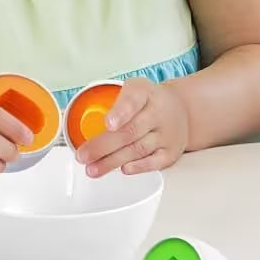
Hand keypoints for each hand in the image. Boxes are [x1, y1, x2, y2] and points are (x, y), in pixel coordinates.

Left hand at [72, 77, 188, 176]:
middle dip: (104, 145)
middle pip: (131, 130)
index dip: (122, 111)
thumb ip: (111, 104)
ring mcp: (166, 133)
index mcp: (145, 93)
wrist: (182, 110)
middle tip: (82, 155)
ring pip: (139, 148)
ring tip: (92, 169)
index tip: (108, 123)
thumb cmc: (149, 102)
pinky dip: (139, 167)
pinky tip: (124, 169)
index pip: (134, 98)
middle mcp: (159, 112)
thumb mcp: (134, 90)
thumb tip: (77, 123)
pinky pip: (155, 162)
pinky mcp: (170, 152)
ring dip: (113, 161)